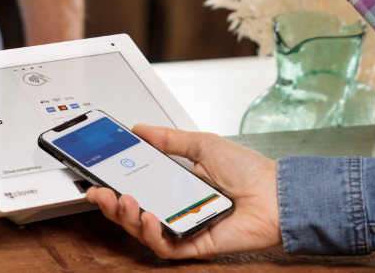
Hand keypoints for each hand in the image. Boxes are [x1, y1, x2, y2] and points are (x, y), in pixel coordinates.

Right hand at [85, 124, 281, 258]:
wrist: (277, 194)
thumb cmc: (250, 171)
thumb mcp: (203, 144)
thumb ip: (169, 139)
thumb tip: (141, 129)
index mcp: (176, 184)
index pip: (137, 185)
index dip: (114, 182)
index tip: (98, 173)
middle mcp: (176, 207)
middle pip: (133, 211)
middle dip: (111, 203)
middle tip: (100, 191)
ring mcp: (183, 227)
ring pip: (142, 230)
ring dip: (126, 216)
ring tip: (123, 200)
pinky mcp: (193, 246)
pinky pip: (164, 245)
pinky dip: (151, 233)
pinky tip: (147, 217)